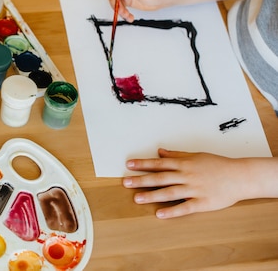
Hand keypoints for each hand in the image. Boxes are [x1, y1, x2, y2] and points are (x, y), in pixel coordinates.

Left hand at [122, 148, 245, 217]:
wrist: (240, 176)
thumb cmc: (217, 165)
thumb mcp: (196, 156)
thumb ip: (176, 155)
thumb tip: (160, 151)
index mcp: (184, 164)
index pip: (159, 164)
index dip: (143, 164)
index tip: (129, 165)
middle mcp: (186, 176)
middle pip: (160, 178)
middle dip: (142, 180)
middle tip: (126, 182)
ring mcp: (194, 190)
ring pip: (169, 192)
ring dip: (152, 195)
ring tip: (137, 198)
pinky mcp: (202, 203)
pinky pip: (185, 208)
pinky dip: (172, 211)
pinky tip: (159, 214)